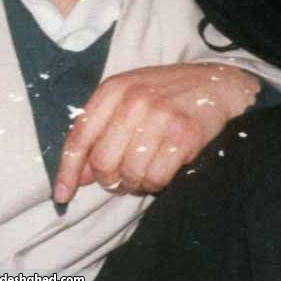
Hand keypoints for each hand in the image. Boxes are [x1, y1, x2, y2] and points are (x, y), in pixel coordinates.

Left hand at [54, 64, 259, 199]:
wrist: (217, 85)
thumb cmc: (168, 94)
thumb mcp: (129, 99)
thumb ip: (101, 131)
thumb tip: (80, 176)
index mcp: (114, 89)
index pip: (80, 136)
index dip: (68, 170)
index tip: (63, 194)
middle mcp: (133, 100)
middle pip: (103, 162)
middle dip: (111, 179)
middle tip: (125, 177)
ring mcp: (160, 115)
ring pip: (130, 174)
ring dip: (137, 182)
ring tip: (148, 169)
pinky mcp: (183, 134)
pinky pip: (156, 177)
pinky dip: (157, 182)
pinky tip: (165, 169)